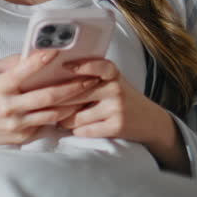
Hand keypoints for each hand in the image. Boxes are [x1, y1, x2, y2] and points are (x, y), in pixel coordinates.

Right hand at [0, 49, 101, 146]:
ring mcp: (16, 124)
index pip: (23, 71)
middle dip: (72, 86)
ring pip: (52, 113)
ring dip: (72, 103)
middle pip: (47, 96)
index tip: (57, 51)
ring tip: (88, 93)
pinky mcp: (22, 137)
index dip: (40, 60)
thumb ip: (8, 64)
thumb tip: (31, 53)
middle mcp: (9, 106)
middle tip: (91, 78)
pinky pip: (46, 125)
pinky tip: (74, 109)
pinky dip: (60, 117)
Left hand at [56, 58, 188, 171]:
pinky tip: (77, 128)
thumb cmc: (122, 98)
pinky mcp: (116, 127)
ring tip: (62, 119)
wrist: (151, 121)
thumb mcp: (113, 81)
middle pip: (76, 94)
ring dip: (65, 120)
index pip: (99, 65)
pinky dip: (77, 131)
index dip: (81, 66)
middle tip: (45, 104)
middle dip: (57, 101)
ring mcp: (116, 108)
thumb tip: (55, 77)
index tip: (64, 66)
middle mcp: (115, 88)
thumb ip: (91, 77)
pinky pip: (84, 130)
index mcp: (113, 74)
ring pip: (76, 116)